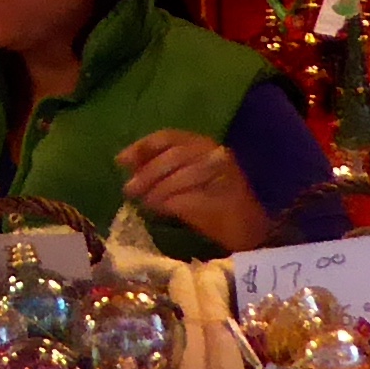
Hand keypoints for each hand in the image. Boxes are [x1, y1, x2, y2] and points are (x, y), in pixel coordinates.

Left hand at [116, 127, 272, 252]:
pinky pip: (196, 197)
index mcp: (202, 144)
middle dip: (148, 173)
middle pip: (175, 155)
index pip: (169, 137)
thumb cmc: (210, 205)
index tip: (121, 160)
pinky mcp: (231, 198)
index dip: (142, 147)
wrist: (249, 231)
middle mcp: (216, 153)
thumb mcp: (180, 180)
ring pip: (185, 175)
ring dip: (160, 190)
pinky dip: (175, 203)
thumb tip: (125, 161)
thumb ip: (157, 168)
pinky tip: (163, 211)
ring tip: (146, 204)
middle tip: (130, 191)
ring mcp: (227, 174)